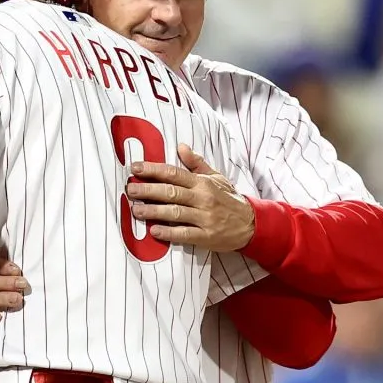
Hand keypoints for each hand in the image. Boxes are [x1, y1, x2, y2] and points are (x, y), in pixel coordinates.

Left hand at [126, 144, 254, 251]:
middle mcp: (202, 198)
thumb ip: (197, 163)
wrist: (251, 224)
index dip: (153, 170)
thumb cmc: (229, 199)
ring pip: (175, 212)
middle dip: (148, 190)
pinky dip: (169, 233)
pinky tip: (154, 231)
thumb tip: (181, 146)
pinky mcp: (206, 236)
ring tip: (136, 210)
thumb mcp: (217, 177)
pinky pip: (185, 234)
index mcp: (202, 183)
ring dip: (154, 211)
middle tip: (130, 190)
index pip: (174, 173)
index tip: (135, 168)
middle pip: (171, 192)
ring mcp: (205, 218)